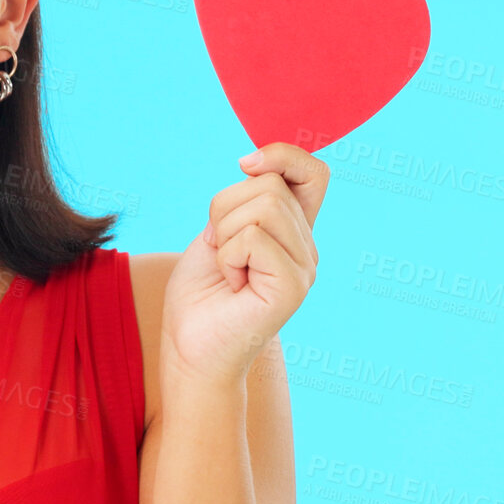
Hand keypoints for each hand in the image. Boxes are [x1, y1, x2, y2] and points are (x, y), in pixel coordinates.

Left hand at [161, 142, 329, 387]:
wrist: (190, 348)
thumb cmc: (200, 293)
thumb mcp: (218, 230)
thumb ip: (242, 199)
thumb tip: (252, 163)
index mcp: (292, 230)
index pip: (313, 172)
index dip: (282, 156)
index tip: (245, 166)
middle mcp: (306, 247)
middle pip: (270, 184)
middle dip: (224, 209)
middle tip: (219, 250)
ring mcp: (305, 267)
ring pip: (263, 205)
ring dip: (225, 234)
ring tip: (228, 269)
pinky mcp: (294, 286)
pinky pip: (254, 237)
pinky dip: (228, 256)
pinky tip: (232, 284)